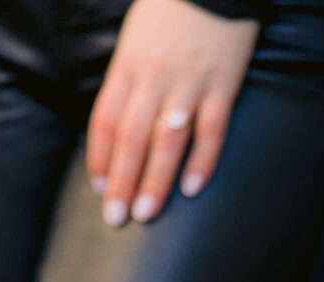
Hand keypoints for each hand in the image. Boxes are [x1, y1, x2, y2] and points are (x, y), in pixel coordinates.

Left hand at [87, 0, 257, 226]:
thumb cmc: (171, 10)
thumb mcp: (136, 39)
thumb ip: (129, 81)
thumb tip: (121, 128)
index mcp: (128, 65)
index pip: (107, 119)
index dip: (101, 158)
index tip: (100, 190)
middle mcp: (154, 77)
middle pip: (131, 137)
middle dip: (122, 182)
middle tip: (116, 218)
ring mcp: (190, 83)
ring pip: (167, 140)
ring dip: (155, 180)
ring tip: (146, 213)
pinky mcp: (223, 86)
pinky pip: (212, 131)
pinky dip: (202, 161)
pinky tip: (191, 190)